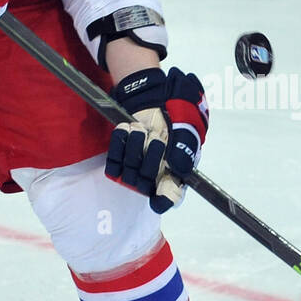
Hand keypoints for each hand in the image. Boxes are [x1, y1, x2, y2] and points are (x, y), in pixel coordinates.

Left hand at [105, 67, 207, 212]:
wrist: (158, 100)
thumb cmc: (177, 120)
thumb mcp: (187, 131)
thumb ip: (185, 151)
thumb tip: (178, 169)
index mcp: (175, 176)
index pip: (167, 199)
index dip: (162, 199)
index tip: (159, 195)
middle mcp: (154, 179)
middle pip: (144, 183)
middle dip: (150, 157)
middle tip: (157, 138)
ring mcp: (134, 171)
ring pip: (127, 171)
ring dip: (134, 145)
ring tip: (142, 129)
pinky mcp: (118, 160)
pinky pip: (113, 161)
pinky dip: (119, 142)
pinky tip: (127, 129)